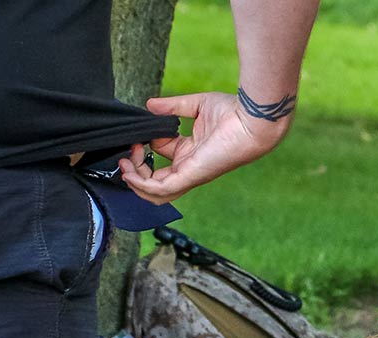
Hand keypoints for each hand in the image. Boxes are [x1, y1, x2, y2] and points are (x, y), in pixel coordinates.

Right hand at [118, 92, 290, 203]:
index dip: (145, 145)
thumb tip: (150, 105)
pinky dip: (142, 184)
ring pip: (156, 192)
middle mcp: (190, 166)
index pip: (160, 155)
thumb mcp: (196, 106)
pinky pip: (161, 190)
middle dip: (135, 167)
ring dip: (136, 180)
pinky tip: (131, 170)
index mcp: (191, 152)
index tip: (140, 131)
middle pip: (155, 178)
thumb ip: (172, 107)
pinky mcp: (191, 175)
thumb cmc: (234, 113)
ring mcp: (190, 173)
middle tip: (131, 148)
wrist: (252, 121)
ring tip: (126, 163)